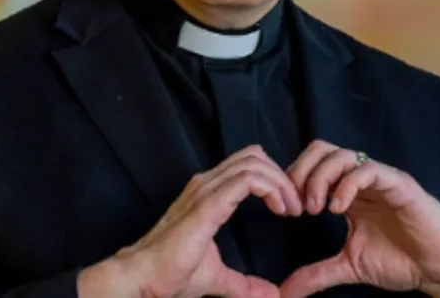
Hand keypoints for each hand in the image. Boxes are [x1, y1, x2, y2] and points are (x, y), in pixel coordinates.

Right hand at [78, 145, 303, 297]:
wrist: (144, 279)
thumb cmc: (170, 274)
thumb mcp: (217, 278)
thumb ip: (244, 285)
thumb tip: (271, 296)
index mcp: (208, 194)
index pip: (248, 165)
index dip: (274, 179)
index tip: (288, 208)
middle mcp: (206, 184)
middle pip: (254, 157)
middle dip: (281, 177)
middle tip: (295, 206)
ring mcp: (204, 191)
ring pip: (253, 163)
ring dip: (279, 181)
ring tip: (290, 208)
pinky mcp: (207, 204)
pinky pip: (247, 180)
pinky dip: (271, 188)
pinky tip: (279, 208)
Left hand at [281, 141, 439, 297]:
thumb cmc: (401, 262)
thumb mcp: (350, 266)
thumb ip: (317, 274)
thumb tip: (285, 291)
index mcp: (347, 192)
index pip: (311, 165)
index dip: (292, 181)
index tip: (286, 211)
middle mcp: (361, 180)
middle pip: (321, 149)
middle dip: (301, 172)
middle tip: (297, 206)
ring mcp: (380, 180)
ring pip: (342, 155)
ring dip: (321, 178)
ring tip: (316, 209)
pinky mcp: (400, 185)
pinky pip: (369, 170)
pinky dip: (347, 184)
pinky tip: (338, 209)